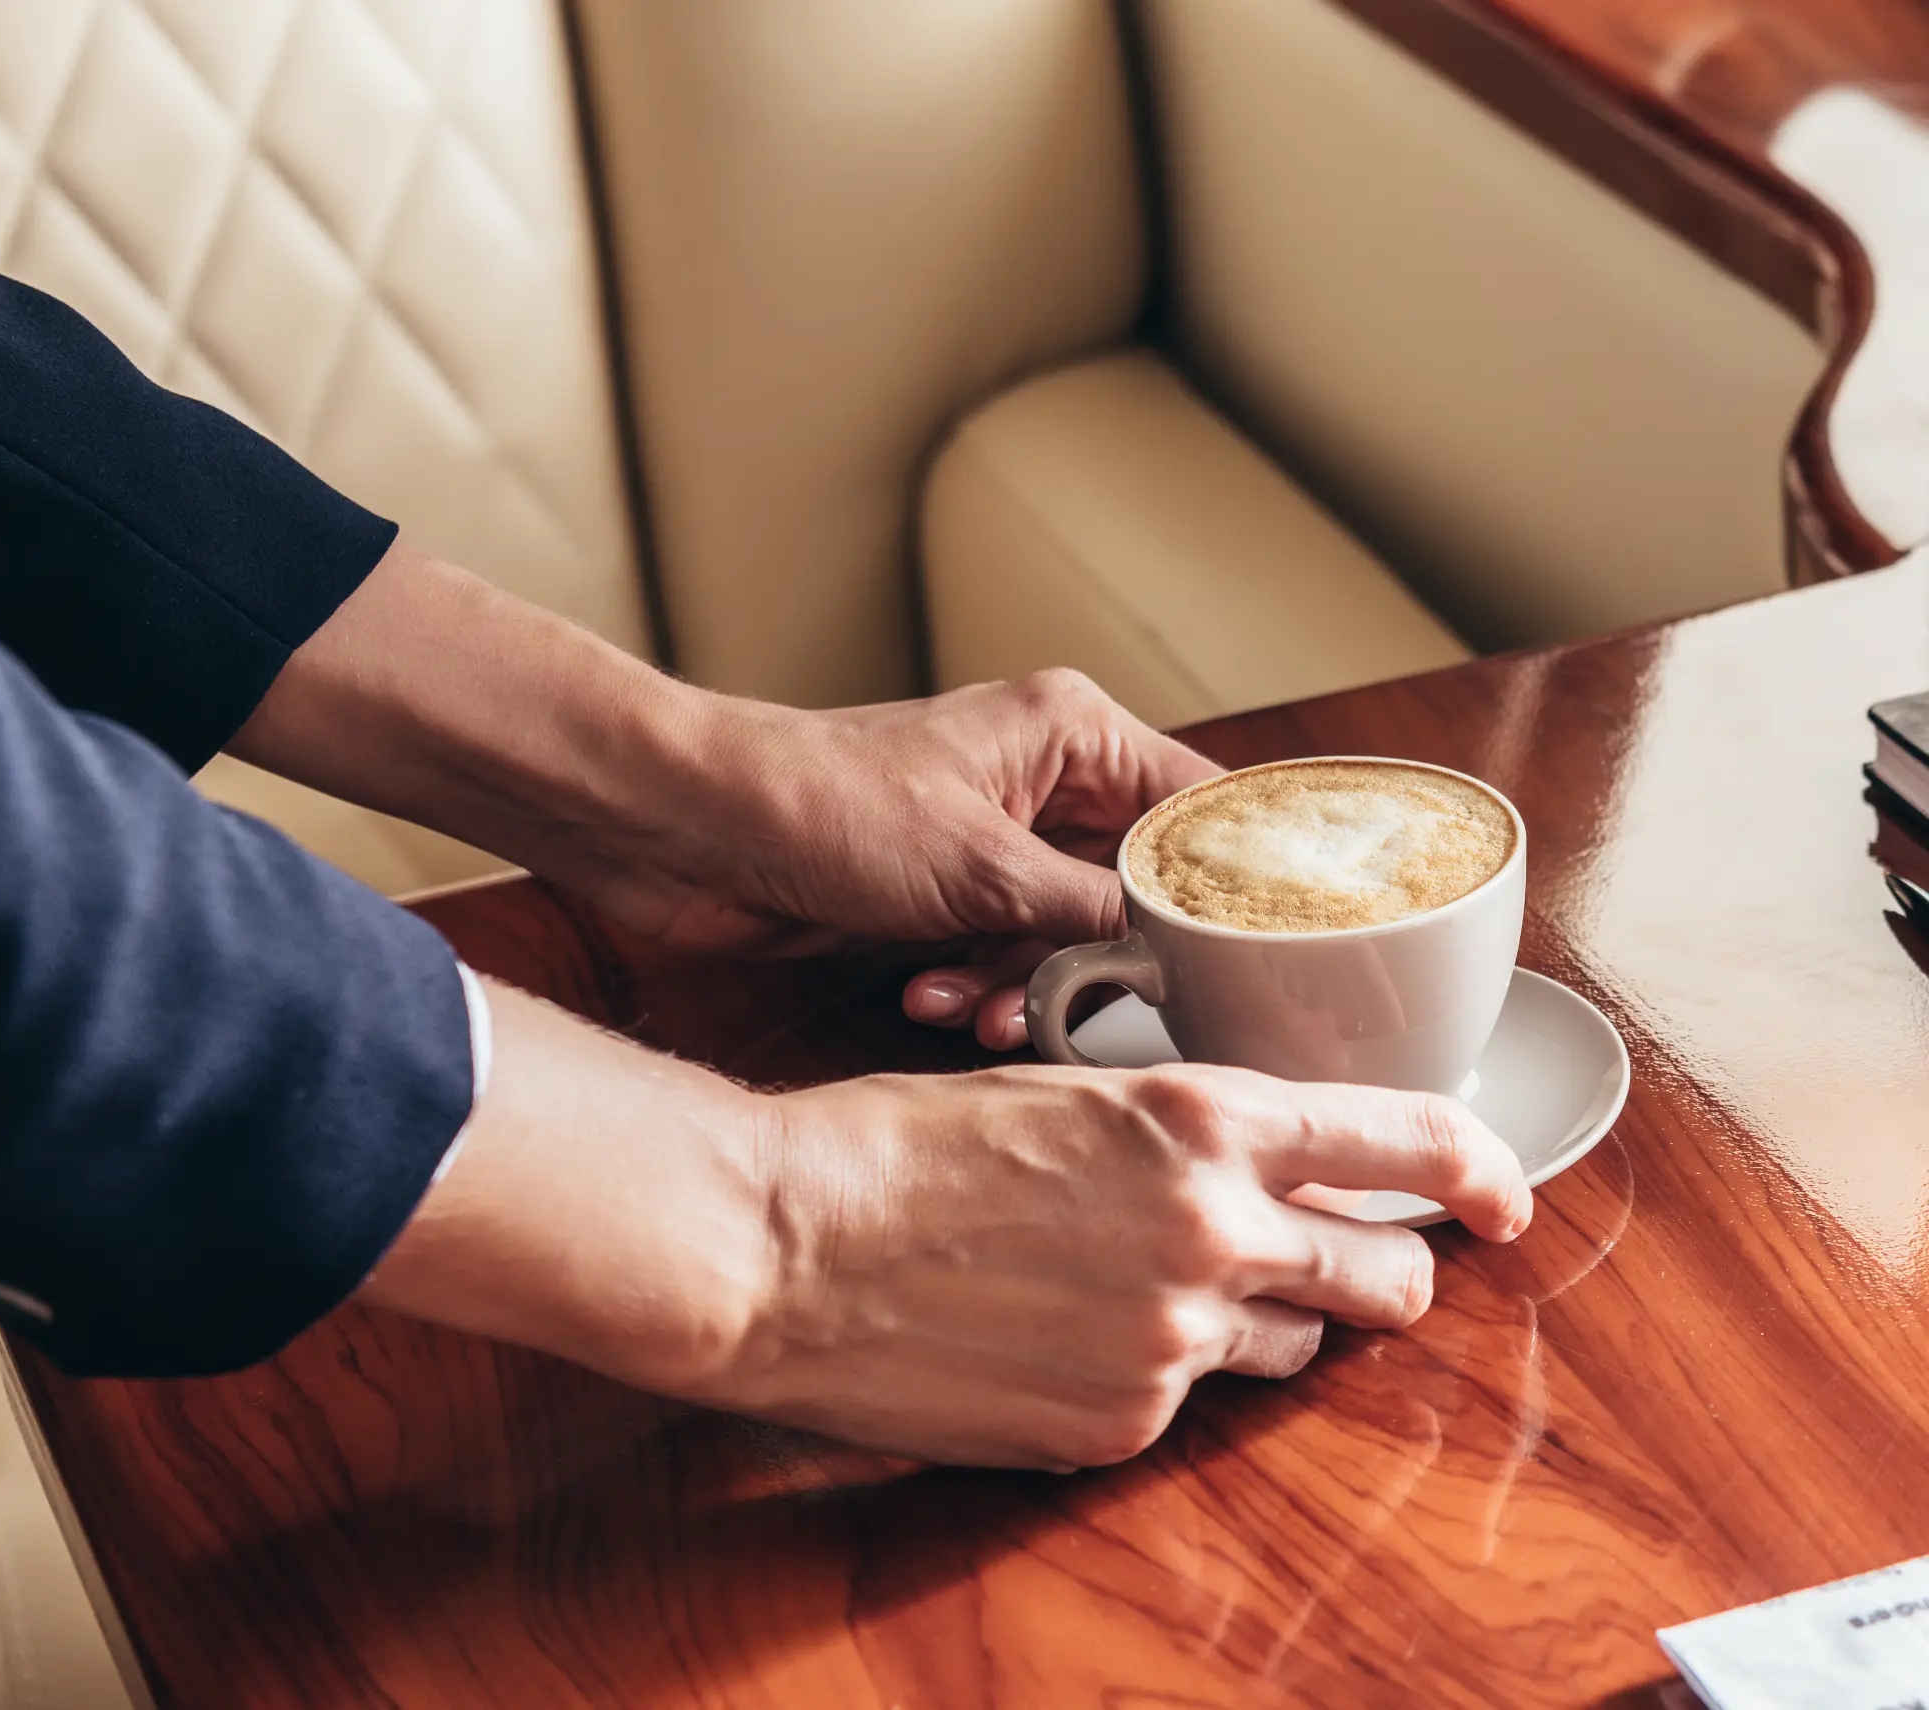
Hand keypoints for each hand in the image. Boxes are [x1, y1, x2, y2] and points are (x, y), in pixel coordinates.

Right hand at [363, 988, 1532, 1470]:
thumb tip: (1270, 1171)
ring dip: (1269, 1327)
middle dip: (1382, 1276)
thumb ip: (1188, 1134)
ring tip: (1165, 1293)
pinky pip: (1190, 1407)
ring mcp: (1170, 1344)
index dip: (1480, 1170)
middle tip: (1348, 1268)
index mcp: (1202, 1119)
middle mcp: (1211, 1231)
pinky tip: (1076, 1341)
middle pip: (1382, 1279)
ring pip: (1295, 1353)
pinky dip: (1163, 1378)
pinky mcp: (1117, 1427)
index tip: (1505, 1195)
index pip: (1404, 1140)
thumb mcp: (1068, 1088)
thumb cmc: (902, 1140)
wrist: (779, 1243)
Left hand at [678, 669, 1215, 1046]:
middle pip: (1140, 889)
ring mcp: (998, 844)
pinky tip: (928, 996)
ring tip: (976, 1005)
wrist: (683, 832)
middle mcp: (1049, 784)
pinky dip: (977, 988)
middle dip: (1106, 958)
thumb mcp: (980, 867)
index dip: (1227, 886)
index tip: (1245, 960)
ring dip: (1028, 984)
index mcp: (1075, 734)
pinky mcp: (950, 898)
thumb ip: (1094, 911)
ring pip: (1072, 937)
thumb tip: (1182, 954)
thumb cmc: (821, 805)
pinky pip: (1006, 958)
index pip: (1200, 809)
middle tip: (1086, 1003)